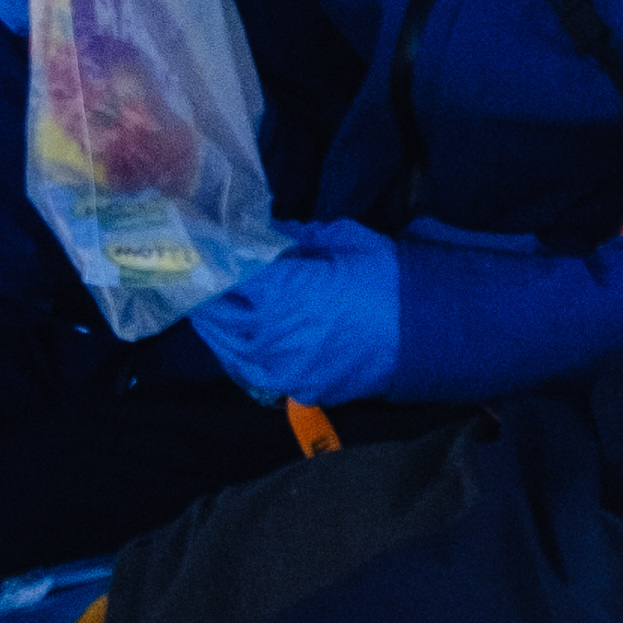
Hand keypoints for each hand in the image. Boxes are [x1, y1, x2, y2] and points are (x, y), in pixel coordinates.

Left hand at [197, 226, 403, 402]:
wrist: (428, 331)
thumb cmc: (385, 278)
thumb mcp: (339, 241)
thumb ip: (294, 238)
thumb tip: (265, 234)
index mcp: (278, 289)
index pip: (225, 271)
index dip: (210, 257)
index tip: (199, 246)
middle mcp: (270, 332)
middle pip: (217, 311)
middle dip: (205, 291)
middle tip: (195, 275)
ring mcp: (281, 366)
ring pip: (227, 346)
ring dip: (214, 325)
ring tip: (207, 307)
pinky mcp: (296, 388)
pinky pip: (252, 372)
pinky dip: (236, 354)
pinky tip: (234, 341)